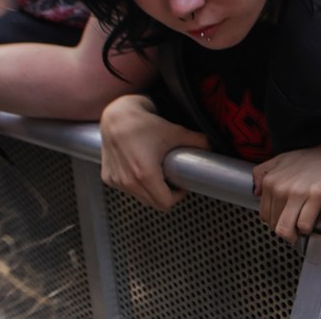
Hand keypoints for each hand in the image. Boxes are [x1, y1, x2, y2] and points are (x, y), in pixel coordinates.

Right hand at [99, 95, 208, 210]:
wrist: (117, 117)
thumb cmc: (144, 124)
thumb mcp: (175, 132)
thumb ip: (197, 142)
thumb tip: (213, 147)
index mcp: (145, 175)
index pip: (165, 203)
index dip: (177, 197)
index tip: (181, 185)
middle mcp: (127, 182)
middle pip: (153, 203)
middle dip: (166, 195)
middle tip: (172, 179)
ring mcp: (115, 181)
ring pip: (140, 197)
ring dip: (150, 190)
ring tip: (157, 173)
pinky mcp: (108, 177)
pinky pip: (127, 190)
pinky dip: (136, 185)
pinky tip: (141, 170)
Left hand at [252, 134, 320, 243]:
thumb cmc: (311, 159)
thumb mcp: (281, 159)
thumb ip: (262, 172)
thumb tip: (256, 192)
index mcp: (271, 180)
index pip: (265, 215)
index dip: (275, 221)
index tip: (284, 220)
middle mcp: (281, 187)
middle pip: (275, 224)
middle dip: (285, 229)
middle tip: (294, 225)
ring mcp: (298, 192)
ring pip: (286, 229)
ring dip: (294, 233)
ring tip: (301, 227)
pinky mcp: (316, 196)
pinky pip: (304, 225)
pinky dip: (307, 228)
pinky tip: (312, 221)